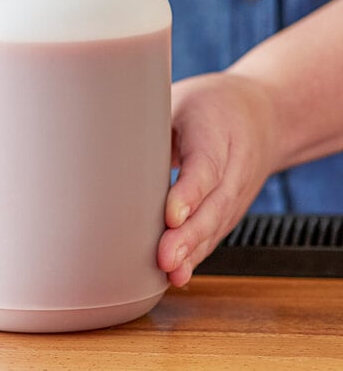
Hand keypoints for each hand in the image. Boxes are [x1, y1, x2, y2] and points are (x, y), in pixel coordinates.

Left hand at [157, 71, 277, 286]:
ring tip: (171, 272)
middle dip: (189, 235)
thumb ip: (152, 120)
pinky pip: (216, 231)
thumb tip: (104, 143)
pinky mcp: (232, 206)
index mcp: (216, 128)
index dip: (189, 193)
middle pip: (215, 203)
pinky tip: (180, 272)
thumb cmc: (212, 105)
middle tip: (165, 258)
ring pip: (218, 224)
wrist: (266, 114)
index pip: (206, 165)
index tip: (170, 216)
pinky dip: (199, 253)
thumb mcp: (182, 98)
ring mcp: (238, 189)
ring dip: (194, 251)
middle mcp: (234, 164)